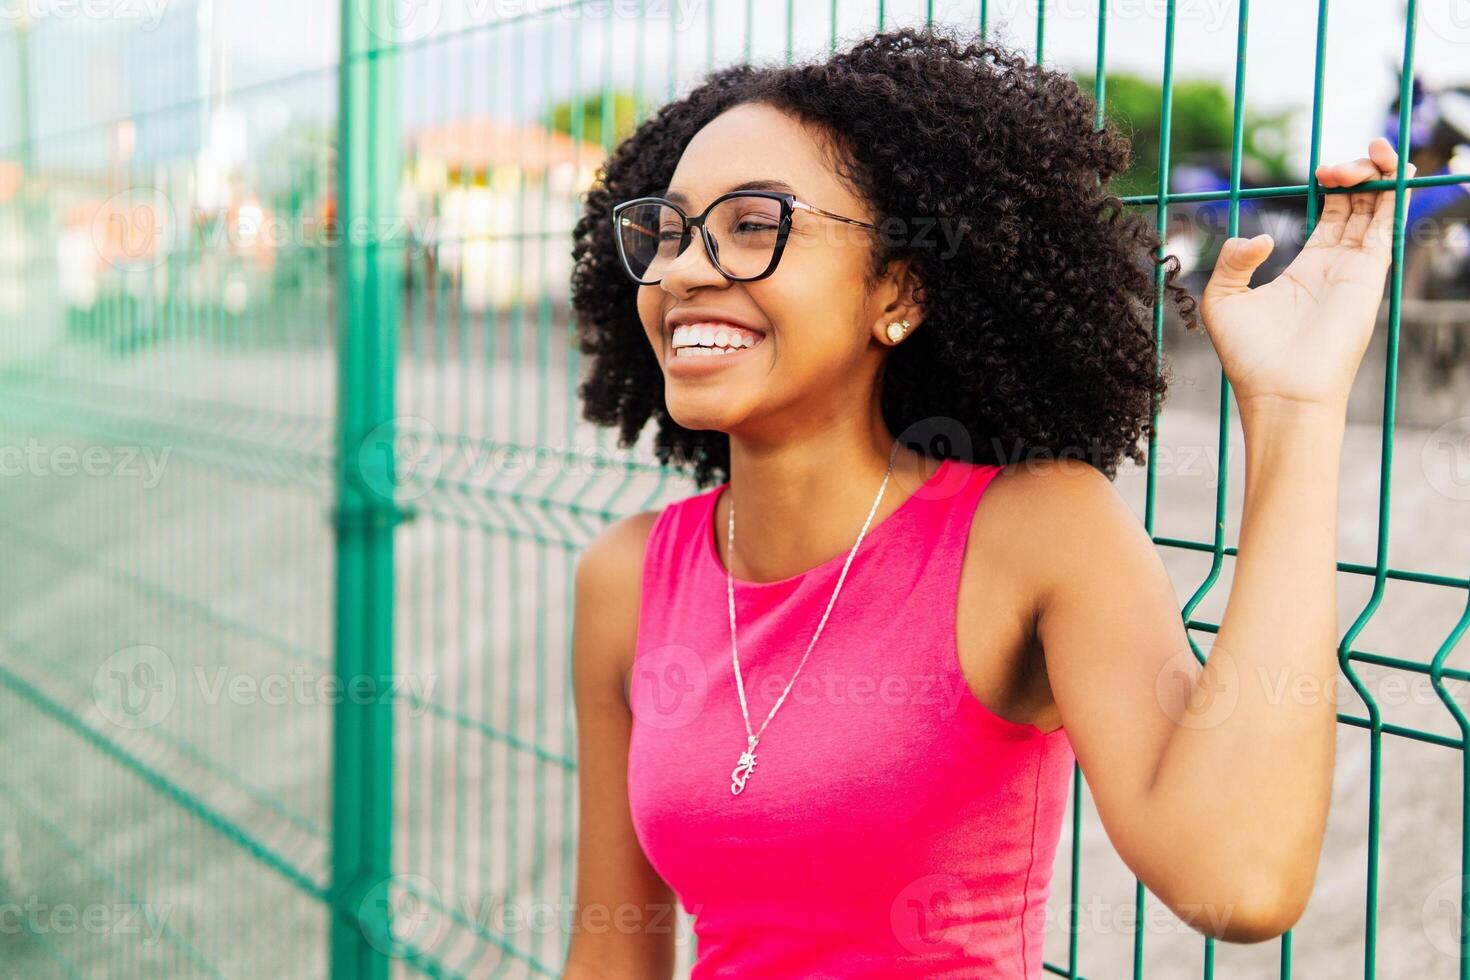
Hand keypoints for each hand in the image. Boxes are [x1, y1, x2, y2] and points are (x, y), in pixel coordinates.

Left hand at [1198, 136, 1414, 418]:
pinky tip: (1395, 168)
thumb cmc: (1250, 357)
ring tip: (1371, 150)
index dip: (1333, 185)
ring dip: (1379, 174)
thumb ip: (1233, 260)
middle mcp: (1337, 265)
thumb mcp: (1221, 300)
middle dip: (1356, 173)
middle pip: (1360, 204)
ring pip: (1379, 209)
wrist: (1279, 390)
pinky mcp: (1369, 274)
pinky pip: (1388, 225)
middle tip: (1335, 166)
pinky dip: (1394, 194)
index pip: (1332, 213)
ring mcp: (1356, 269)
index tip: (1320, 169)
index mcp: (1306, 268)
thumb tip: (1263, 236)